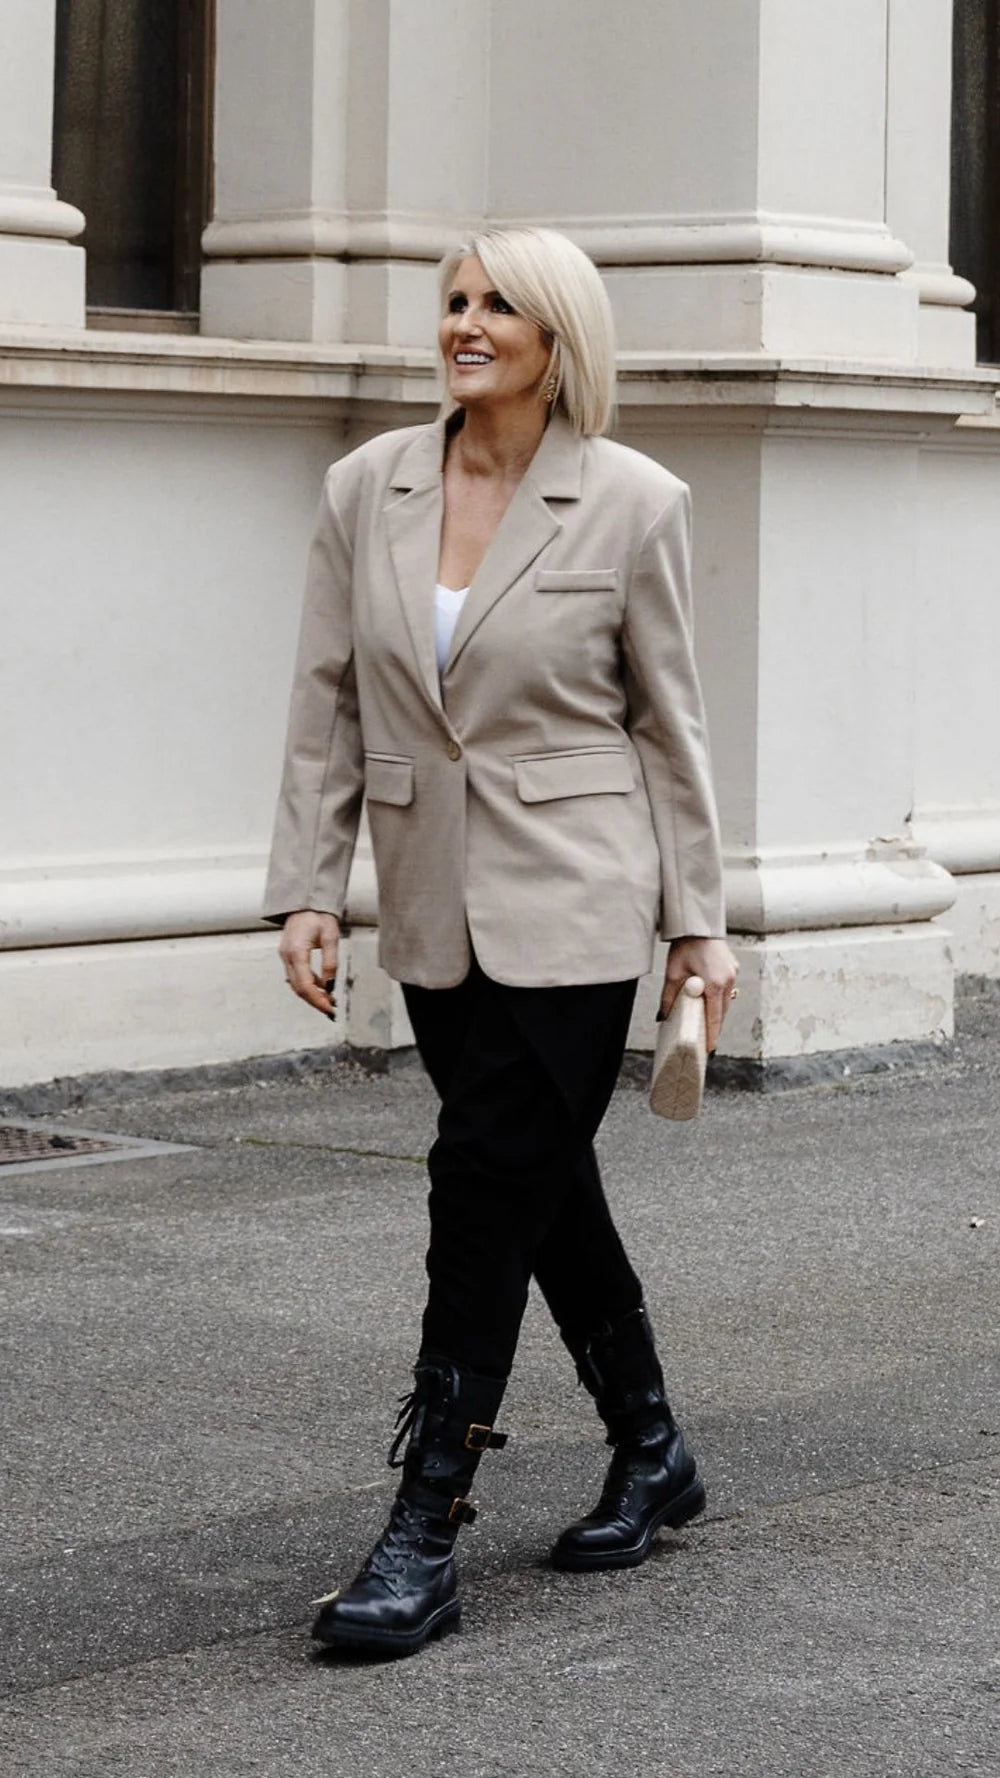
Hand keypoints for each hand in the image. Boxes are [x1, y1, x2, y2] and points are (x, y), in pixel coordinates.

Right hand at [278, 910, 340, 1017]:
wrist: (305, 901)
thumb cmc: (318, 915)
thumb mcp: (330, 938)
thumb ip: (330, 963)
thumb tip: (330, 985)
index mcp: (296, 951)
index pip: (306, 985)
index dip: (318, 1000)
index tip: (330, 1008)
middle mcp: (287, 956)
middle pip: (298, 988)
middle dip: (315, 1001)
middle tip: (331, 1008)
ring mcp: (285, 955)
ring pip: (295, 984)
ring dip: (311, 994)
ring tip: (329, 999)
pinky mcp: (287, 955)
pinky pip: (295, 975)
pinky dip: (307, 984)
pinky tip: (320, 987)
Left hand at [659, 936, 738, 1053]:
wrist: (697, 925)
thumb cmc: (685, 946)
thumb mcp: (673, 973)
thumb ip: (668, 997)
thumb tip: (662, 1016)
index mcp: (714, 983)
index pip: (714, 1017)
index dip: (712, 1035)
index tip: (709, 1049)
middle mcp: (727, 980)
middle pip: (722, 1012)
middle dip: (715, 1026)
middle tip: (707, 1041)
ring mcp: (732, 974)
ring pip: (726, 1002)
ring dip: (718, 1013)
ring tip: (708, 1025)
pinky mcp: (733, 968)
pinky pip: (727, 990)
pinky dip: (719, 999)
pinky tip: (711, 1003)